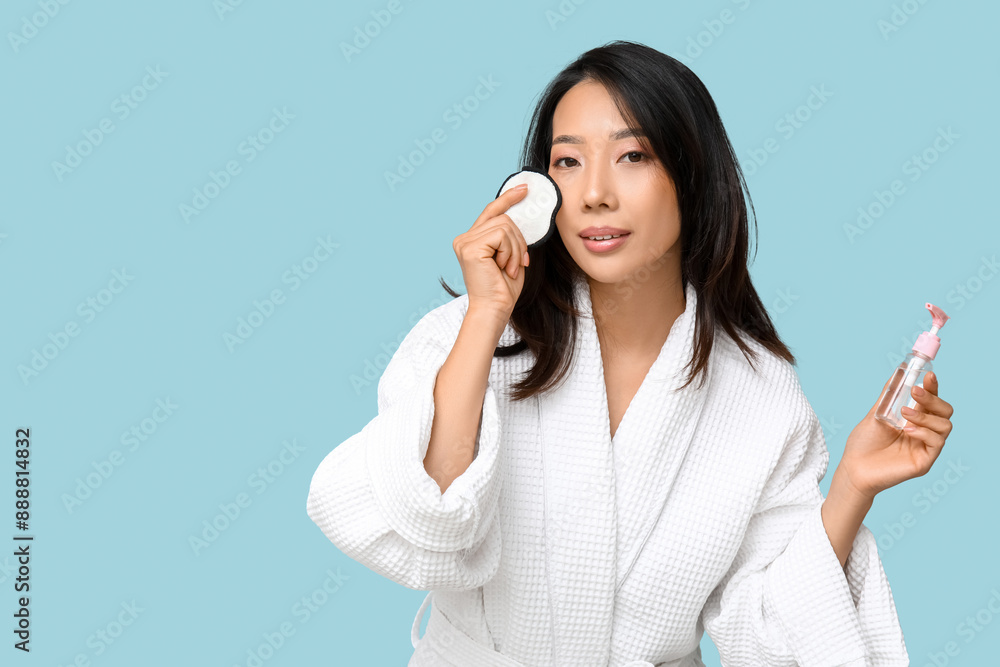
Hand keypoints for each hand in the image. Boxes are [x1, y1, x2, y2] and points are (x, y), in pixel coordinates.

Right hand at [453, 184, 531, 320]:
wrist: (494, 309)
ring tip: (509, 268)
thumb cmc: (503, 288)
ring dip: (516, 248)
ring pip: (505, 226)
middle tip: (519, 263)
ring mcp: (465, 242)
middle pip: (503, 218)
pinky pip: (502, 235)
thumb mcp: (510, 255)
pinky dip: (511, 252)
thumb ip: (509, 236)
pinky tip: (504, 267)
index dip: (508, 198)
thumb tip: (521, 214)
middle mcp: (464, 238)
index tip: (524, 189)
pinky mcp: (470, 247)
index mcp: (471, 240)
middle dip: (518, 240)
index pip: (491, 211)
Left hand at [838, 371, 954, 500]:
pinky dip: (924, 432)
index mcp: (914, 419)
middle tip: (915, 391)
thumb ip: (889, 396)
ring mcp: (926, 447)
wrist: (853, 467)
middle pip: (945, 411)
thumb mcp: (877, 414)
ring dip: (926, 415)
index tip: (928, 375)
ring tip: (904, 414)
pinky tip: (908, 430)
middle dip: (932, 398)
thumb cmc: (863, 443)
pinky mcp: (925, 461)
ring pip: (944, 425)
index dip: (933, 387)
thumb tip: (898, 373)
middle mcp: (924, 431)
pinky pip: (937, 442)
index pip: (931, 400)